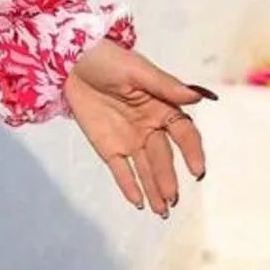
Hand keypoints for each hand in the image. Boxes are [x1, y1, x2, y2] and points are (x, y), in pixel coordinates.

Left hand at [62, 38, 209, 216]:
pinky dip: (129, 185)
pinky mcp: (108, 147)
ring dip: (154, 189)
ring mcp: (129, 139)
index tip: (197, 169)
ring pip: (145, 169)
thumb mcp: (137, 69)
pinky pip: (121, 170)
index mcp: (163, 107)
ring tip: (162, 211)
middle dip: (168, 178)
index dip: (192, 151)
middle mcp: (150, 127)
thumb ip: (165, 86)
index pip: (184, 134)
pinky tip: (138, 202)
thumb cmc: (108, 59)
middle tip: (172, 198)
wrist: (71, 61)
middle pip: (163, 157)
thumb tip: (198, 97)